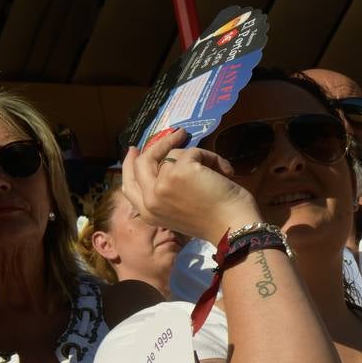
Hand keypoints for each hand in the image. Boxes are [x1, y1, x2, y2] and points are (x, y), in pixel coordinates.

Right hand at [121, 128, 260, 243]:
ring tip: (219, 171)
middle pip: (143, 163)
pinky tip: (226, 172)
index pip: (128, 185)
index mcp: (148, 213)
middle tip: (176, 134)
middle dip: (159, 145)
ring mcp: (162, 184)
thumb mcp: (180, 212)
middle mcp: (150, 199)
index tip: (134, 150)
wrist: (234, 228)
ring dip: (200, 157)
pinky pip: (194, 151)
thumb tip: (165, 165)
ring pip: (174, 154)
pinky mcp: (179, 171)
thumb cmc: (216, 222)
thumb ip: (167, 194)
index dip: (129, 165)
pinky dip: (212, 158)